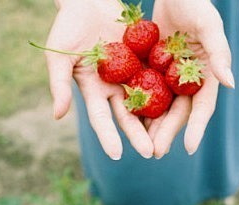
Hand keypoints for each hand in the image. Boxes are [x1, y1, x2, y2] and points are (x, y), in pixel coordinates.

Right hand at [44, 0, 153, 159]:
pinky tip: (181, 105)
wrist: (88, 0)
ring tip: (168, 137)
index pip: (101, 118)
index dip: (108, 136)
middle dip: (138, 134)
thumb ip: (59, 85)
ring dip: (156, 120)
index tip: (116, 155)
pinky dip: (167, 90)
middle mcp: (114, 88)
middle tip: (150, 152)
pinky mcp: (145, 59)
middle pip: (128, 115)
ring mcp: (131, 74)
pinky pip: (158, 76)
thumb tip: (57, 116)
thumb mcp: (59, 57)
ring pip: (146, 101)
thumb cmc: (67, 27)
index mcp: (94, 91)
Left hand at [149, 0, 234, 158]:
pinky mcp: (150, 69)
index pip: (203, 106)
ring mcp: (168, 76)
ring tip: (142, 145)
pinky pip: (144, 91)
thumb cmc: (193, 3)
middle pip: (179, 112)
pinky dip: (138, 106)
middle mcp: (188, 80)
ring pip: (161, 107)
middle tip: (156, 152)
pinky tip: (128, 121)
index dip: (198, 127)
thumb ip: (218, 53)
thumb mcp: (208, 24)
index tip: (189, 148)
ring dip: (152, 126)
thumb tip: (230, 84)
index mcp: (206, 74)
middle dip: (169, 132)